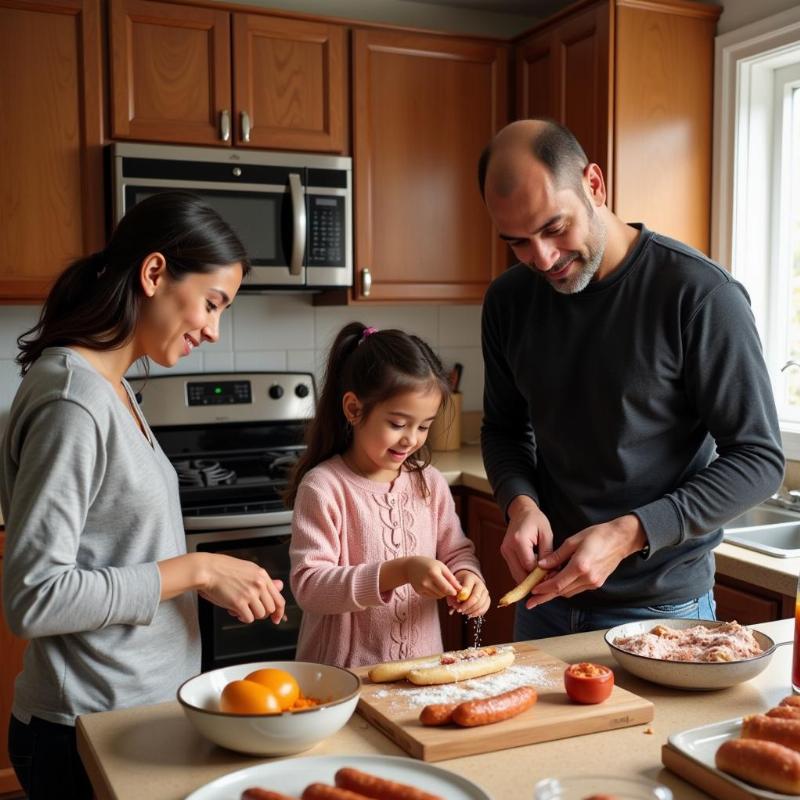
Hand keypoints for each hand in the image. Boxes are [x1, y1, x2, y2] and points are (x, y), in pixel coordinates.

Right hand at [198, 553, 285, 623]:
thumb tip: (280, 586)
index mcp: (262, 575)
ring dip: (251, 615)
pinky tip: (236, 612)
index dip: (280, 612)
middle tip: (251, 610)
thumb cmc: (224, 569)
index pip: (279, 598)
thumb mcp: (248, 569)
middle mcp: (259, 584)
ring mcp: (250, 593)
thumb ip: (264, 580)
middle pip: (271, 609)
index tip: (277, 618)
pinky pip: (249, 618)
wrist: (207, 569)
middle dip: (262, 612)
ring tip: (241, 608)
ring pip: (261, 615)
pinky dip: (242, 618)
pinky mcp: (239, 603)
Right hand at [404, 556, 460, 598]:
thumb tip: (460, 589)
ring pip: (438, 596)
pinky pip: (432, 596)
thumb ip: (451, 578)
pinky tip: (433, 585)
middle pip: (443, 593)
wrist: (410, 566)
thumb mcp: (441, 567)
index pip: (446, 588)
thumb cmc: (429, 564)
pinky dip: (436, 593)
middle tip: (449, 586)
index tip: (457, 591)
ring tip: (440, 583)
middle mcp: (426, 582)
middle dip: (448, 591)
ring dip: (442, 592)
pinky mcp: (419, 592)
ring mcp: (421, 588)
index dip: (453, 591)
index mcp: (433, 573)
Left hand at [448, 571, 490, 617]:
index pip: (468, 585)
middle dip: (467, 605)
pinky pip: (484, 608)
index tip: (457, 600)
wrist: (467, 583)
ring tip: (463, 612)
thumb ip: (453, 594)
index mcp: (471, 577)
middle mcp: (480, 583)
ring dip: (471, 610)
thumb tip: (454, 603)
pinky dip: (477, 613)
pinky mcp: (488, 599)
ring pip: (481, 604)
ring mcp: (485, 591)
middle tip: (459, 610)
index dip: (463, 595)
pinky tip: (470, 614)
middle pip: (476, 596)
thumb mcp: (454, 586)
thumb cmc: (458, 585)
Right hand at [500, 496, 553, 584]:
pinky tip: (535, 573)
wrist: (521, 511)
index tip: (553, 576)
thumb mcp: (546, 534)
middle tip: (549, 581)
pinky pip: (515, 570)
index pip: (529, 566)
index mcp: (519, 541)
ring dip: (529, 579)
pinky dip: (524, 574)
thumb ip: (548, 554)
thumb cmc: (536, 520)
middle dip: (534, 581)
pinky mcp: (505, 554)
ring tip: (543, 577)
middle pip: (520, 574)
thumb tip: (550, 572)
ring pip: (516, 575)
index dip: (541, 575)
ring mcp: (505, 552)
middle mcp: (508, 548)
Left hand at [529, 514, 645, 608]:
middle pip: (562, 592)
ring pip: (569, 592)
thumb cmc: (597, 535)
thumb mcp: (573, 541)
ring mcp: (594, 582)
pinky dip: (566, 588)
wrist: (620, 539)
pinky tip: (558, 583)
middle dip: (545, 597)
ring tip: (541, 592)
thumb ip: (556, 556)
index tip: (531, 592)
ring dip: (555, 593)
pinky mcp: (597, 583)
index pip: (557, 583)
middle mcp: (587, 578)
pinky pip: (577, 589)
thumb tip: (541, 565)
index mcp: (580, 566)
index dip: (543, 589)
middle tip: (531, 602)